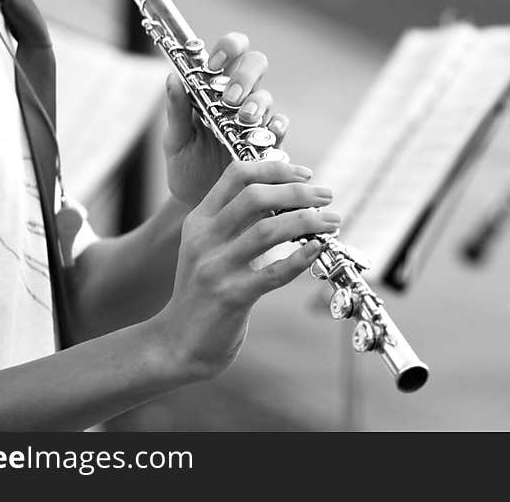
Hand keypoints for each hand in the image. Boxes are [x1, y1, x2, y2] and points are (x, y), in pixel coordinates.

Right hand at [153, 161, 340, 381]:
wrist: (178, 341)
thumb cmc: (205, 291)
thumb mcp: (210, 248)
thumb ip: (238, 222)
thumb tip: (287, 196)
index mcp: (199, 220)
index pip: (236, 175)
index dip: (275, 168)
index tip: (305, 173)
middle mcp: (204, 239)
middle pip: (255, 197)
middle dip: (298, 191)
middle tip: (327, 196)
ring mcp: (215, 268)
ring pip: (268, 231)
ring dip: (307, 221)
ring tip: (332, 221)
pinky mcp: (230, 297)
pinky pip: (273, 273)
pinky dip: (300, 259)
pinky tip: (318, 249)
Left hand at [163, 33, 289, 206]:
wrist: (199, 203)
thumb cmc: (185, 167)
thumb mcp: (175, 141)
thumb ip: (176, 111)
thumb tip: (172, 78)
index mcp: (213, 89)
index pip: (230, 52)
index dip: (228, 49)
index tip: (214, 65)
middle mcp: (238, 99)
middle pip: (255, 65)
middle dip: (245, 76)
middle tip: (229, 99)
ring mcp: (255, 121)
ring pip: (266, 97)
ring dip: (256, 104)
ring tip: (242, 120)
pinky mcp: (268, 144)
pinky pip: (279, 127)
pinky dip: (275, 127)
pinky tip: (266, 134)